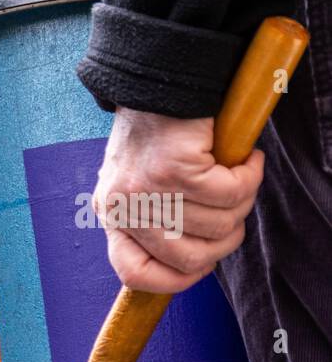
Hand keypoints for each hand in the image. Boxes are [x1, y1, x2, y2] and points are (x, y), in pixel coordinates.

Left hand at [95, 108, 264, 292]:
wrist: (161, 80)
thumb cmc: (158, 135)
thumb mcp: (142, 185)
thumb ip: (157, 221)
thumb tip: (194, 262)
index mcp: (112, 216)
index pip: (135, 274)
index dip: (175, 280)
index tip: (202, 264)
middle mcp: (124, 208)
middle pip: (190, 258)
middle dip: (225, 237)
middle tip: (233, 207)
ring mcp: (148, 191)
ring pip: (219, 225)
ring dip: (242, 201)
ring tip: (237, 174)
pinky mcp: (176, 168)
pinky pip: (232, 192)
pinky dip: (249, 175)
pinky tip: (245, 158)